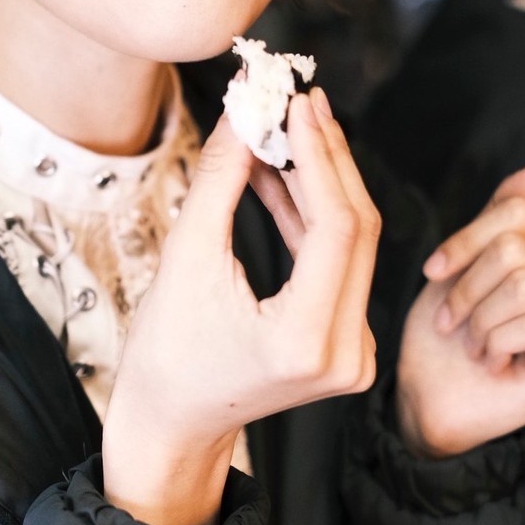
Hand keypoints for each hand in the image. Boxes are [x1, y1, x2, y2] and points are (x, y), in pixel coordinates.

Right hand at [103, 86, 377, 524]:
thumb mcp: (186, 256)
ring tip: (287, 125)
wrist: (171, 422)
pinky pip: (341, 262)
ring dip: (321, 180)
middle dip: (327, 158)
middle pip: (359, 229)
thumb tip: (247, 108)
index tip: (298, 103)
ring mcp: (354, 353)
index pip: (338, 227)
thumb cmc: (166, 350)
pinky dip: (313, 216)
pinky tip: (284, 173)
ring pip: (354, 242)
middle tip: (301, 101)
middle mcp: (346, 353)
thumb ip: (223, 177)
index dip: (320, 155)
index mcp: (305, 342)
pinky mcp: (348, 343)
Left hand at [396, 162, 524, 458]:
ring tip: (472, 344)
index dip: (465, 239)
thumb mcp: (465, 262)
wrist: (425, 400)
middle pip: (516, 247)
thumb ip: (504, 215)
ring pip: (524, 282)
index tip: (435, 271)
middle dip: (467, 284)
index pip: (517, 214)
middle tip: (452, 322)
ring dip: (478, 317)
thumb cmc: (442, 336)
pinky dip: (496, 338)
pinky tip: (491, 361)